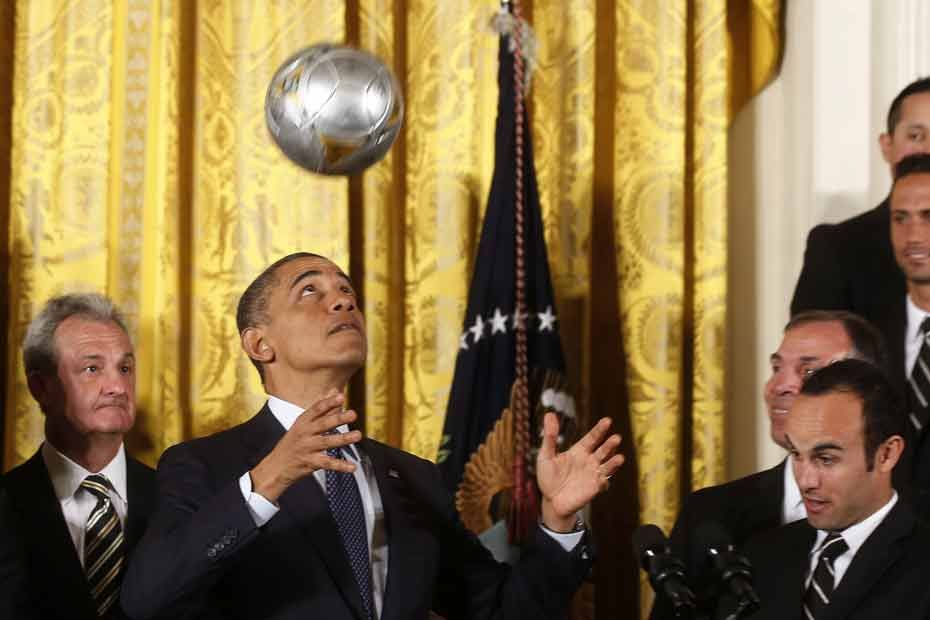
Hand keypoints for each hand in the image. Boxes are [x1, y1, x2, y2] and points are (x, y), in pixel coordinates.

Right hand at [250, 392, 360, 502]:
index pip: (316, 409)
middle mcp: (305, 434)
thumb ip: (322, 412)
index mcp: (303, 422)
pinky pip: (328, 463)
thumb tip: (335, 393)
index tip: (341, 397)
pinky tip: (352, 466)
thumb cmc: (292, 443)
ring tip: (357, 435)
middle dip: (338, 418)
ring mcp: (307, 448)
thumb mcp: (302, 426)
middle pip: (323, 424)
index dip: (328, 402)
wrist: (275, 467)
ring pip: (327, 442)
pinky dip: (341, 466)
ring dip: (343, 439)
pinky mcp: (311, 463)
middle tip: (353, 414)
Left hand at [537, 413, 623, 531]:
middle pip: (603, 450)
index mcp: (579, 451)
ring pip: (607, 465)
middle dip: (610, 444)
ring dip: (614, 462)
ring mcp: (593, 474)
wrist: (551, 501)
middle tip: (616, 438)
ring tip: (620, 458)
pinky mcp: (594, 488)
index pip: (592, 438)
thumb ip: (550, 436)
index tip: (607, 421)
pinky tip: (602, 480)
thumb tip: (549, 414)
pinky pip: (603, 483)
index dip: (600, 430)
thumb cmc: (547, 478)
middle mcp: (589, 461)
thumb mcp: (545, 455)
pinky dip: (605, 481)